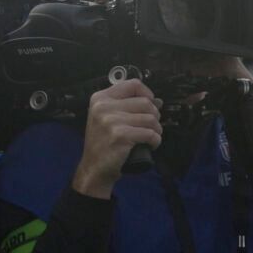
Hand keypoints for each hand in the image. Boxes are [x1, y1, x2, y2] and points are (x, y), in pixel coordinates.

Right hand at [72, 79, 163, 197]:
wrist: (94, 168)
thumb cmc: (105, 142)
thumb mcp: (110, 119)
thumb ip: (130, 107)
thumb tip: (158, 101)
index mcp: (101, 98)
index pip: (133, 84)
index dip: (147, 93)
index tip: (149, 106)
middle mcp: (103, 107)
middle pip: (146, 102)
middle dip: (155, 115)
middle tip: (150, 126)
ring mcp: (111, 121)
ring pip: (151, 118)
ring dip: (157, 129)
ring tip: (150, 137)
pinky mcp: (120, 135)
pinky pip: (150, 133)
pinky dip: (156, 140)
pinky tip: (150, 144)